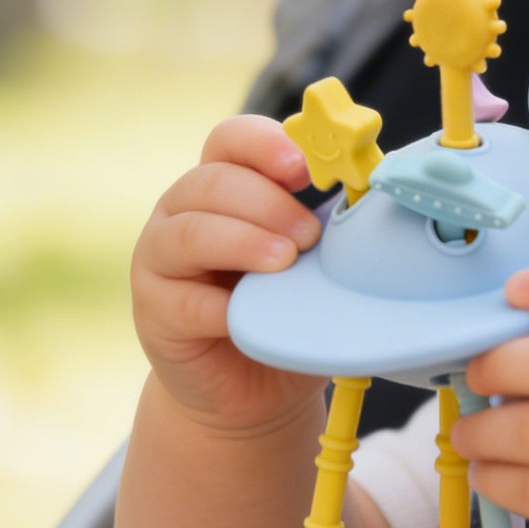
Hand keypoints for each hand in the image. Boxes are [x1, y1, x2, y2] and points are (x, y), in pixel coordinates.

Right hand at [130, 116, 324, 435]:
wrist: (255, 387)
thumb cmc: (290, 307)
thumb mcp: (316, 258)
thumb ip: (330, 222)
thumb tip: (374, 194)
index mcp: (225, 185)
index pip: (231, 140)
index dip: (266, 144)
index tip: (305, 169)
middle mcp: (182, 211)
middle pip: (212, 181)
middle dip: (269, 203)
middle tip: (311, 235)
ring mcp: (160, 258)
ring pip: (189, 231)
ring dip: (244, 241)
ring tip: (286, 261)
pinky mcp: (154, 311)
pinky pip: (182, 299)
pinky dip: (221, 305)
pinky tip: (248, 313)